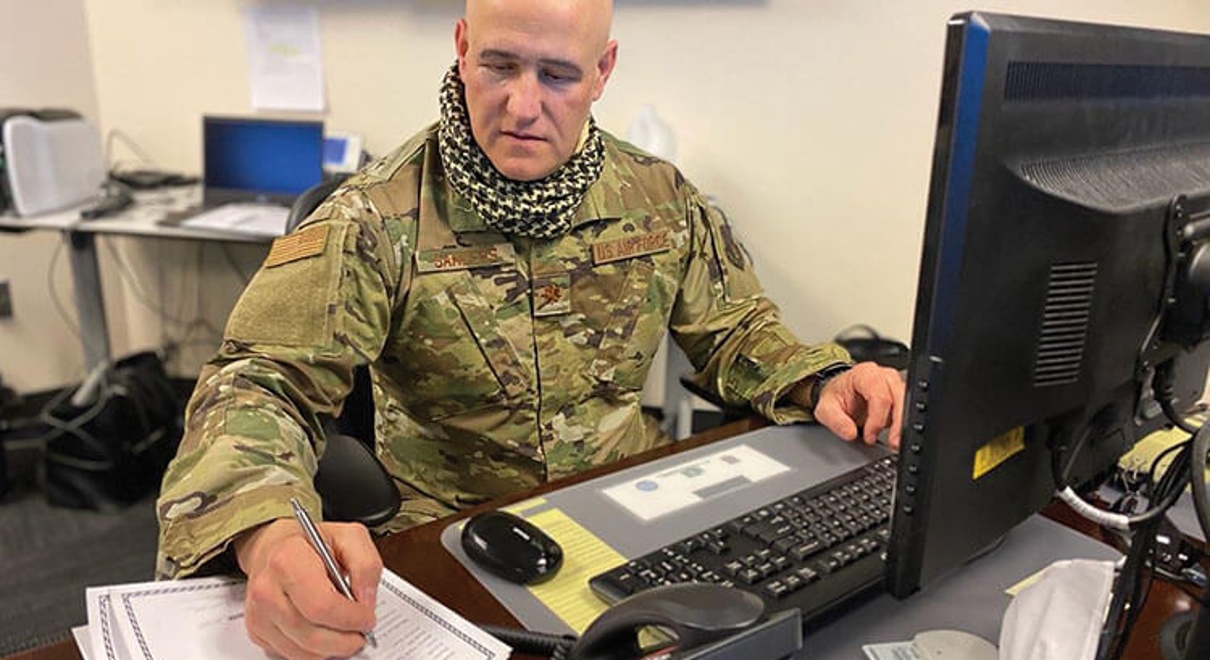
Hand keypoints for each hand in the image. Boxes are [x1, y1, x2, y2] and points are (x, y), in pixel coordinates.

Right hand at [233, 517, 382, 659]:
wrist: (276, 547)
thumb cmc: (311, 543)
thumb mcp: (349, 537)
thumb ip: (366, 565)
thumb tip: (366, 600)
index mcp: (288, 559)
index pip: (322, 606)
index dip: (351, 619)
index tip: (367, 618)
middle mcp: (267, 588)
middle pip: (312, 635)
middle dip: (345, 640)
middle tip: (360, 632)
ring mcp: (259, 612)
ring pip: (302, 651)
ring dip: (331, 649)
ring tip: (345, 632)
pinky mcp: (257, 630)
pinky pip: (291, 654)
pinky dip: (314, 651)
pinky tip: (324, 633)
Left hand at [805, 362, 903, 448]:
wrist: (840, 392)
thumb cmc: (836, 396)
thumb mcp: (825, 408)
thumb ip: (835, 421)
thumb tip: (850, 433)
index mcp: (864, 374)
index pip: (879, 395)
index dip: (877, 419)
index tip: (869, 435)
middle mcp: (882, 376)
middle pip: (899, 397)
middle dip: (898, 423)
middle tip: (892, 443)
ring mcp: (893, 384)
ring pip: (907, 402)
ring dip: (903, 424)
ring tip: (895, 442)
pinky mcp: (899, 395)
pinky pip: (907, 408)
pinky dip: (903, 424)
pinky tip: (896, 436)